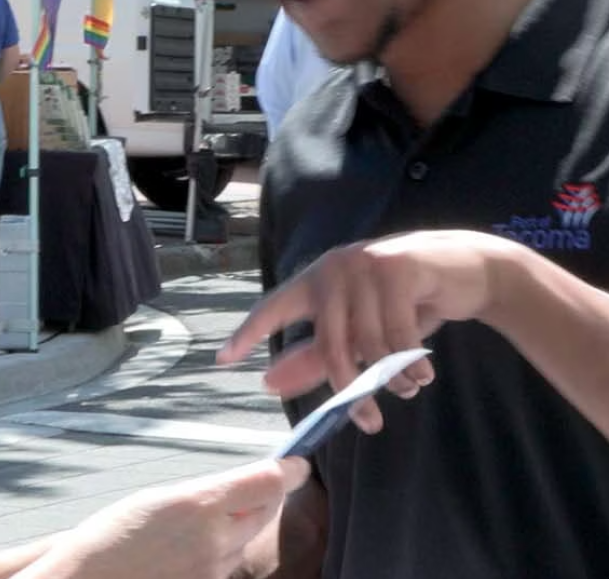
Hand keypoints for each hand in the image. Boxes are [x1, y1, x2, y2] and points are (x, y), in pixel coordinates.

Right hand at [24, 458, 309, 578]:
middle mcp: (215, 540)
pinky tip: (189, 547)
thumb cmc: (114, 535)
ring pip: (246, 538)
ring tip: (199, 520)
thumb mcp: (159, 499)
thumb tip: (241, 486)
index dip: (289, 469)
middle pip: (264, 510)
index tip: (299, 463)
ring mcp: (215, 570)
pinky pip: (228, 562)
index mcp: (199, 505)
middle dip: (265, 494)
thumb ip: (206, 493)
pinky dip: (221, 550)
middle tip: (256, 481)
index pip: (264, 482)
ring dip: (240, 524)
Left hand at [218, 230, 524, 431]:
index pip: (273, 308)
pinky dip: (413, 364)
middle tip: (369, 423)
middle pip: (330, 342)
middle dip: (350, 388)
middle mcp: (333, 268)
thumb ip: (316, 355)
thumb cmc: (404, 302)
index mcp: (315, 280)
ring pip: (368, 342)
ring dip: (392, 379)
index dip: (248, 333)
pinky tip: (424, 375)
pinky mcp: (398, 268)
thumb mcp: (360, 328)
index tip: (224, 360)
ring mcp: (364, 264)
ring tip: (410, 389)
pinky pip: (400, 333)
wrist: (463, 269)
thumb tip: (270, 384)